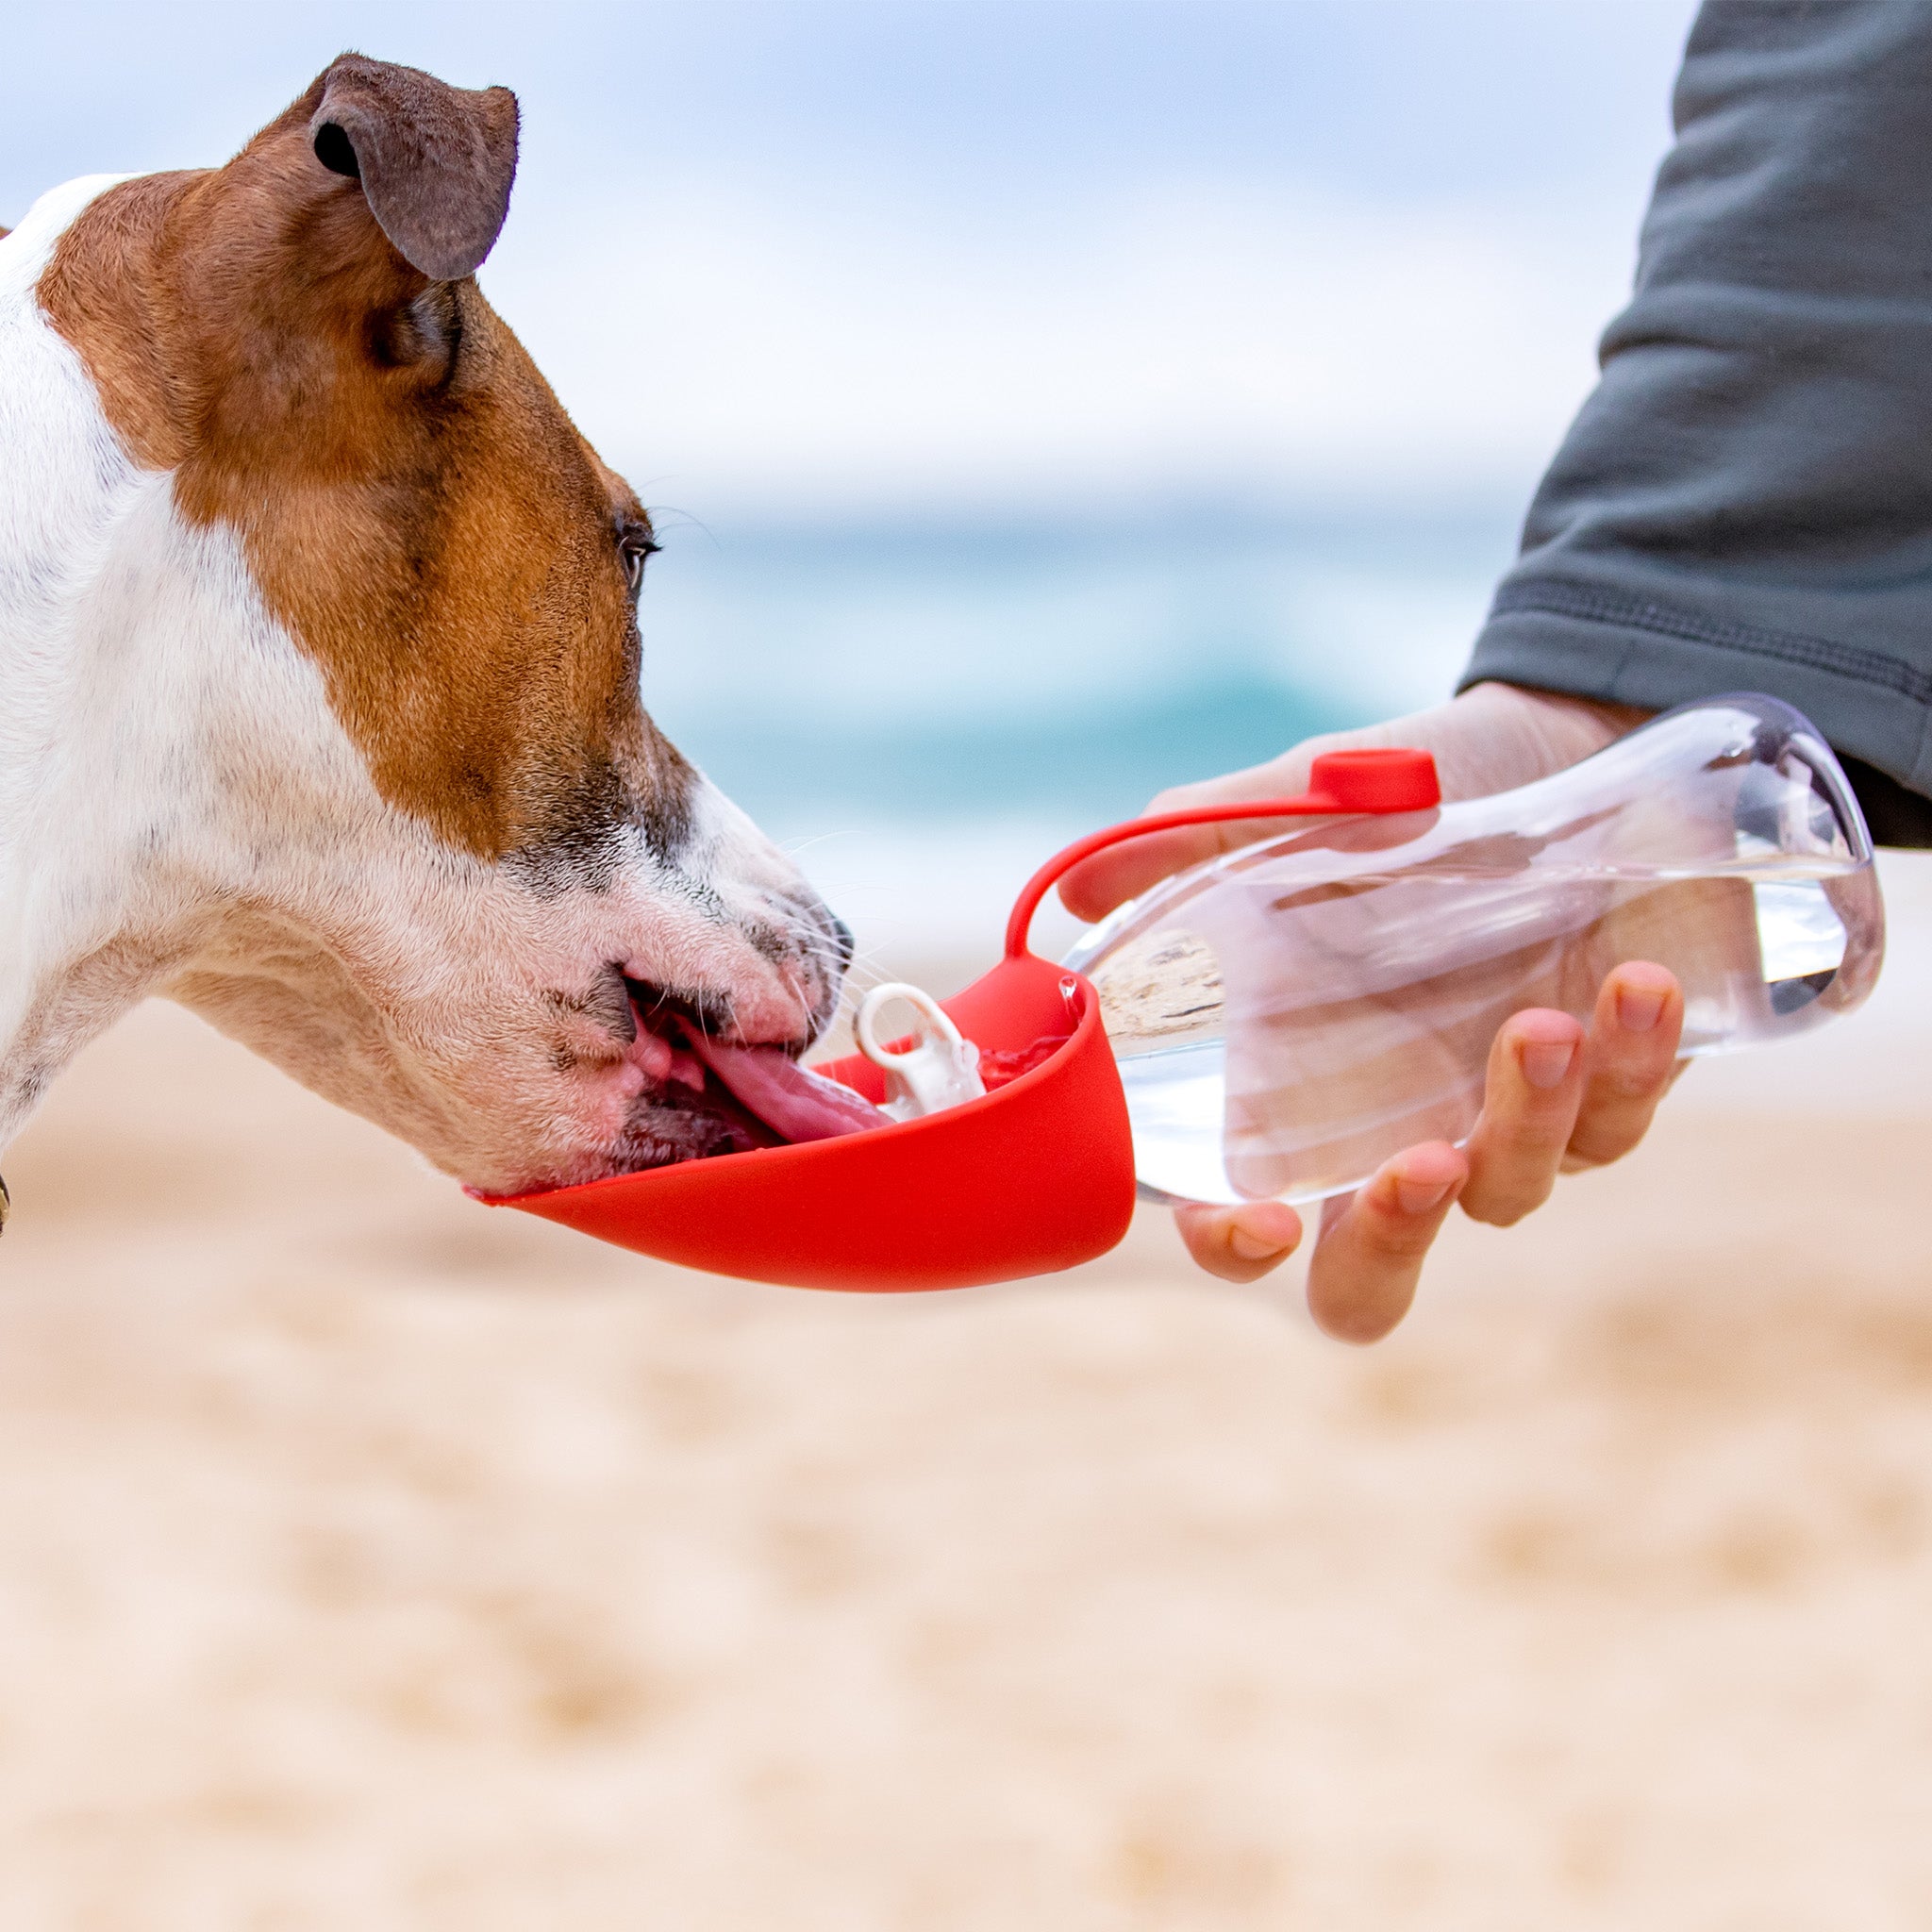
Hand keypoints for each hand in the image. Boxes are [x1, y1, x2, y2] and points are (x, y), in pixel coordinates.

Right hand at [1057, 682, 1685, 1341]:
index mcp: (1291, 1085)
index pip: (1238, 1215)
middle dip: (1390, 1246)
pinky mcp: (1606, 1095)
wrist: (1569, 746)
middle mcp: (1386, 1127)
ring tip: (1541, 1017)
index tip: (1259, 1220)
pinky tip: (1635, 983)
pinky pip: (1617, 1125)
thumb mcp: (1304, 804)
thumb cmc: (1417, 789)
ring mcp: (1495, 1121)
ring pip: (1508, 1193)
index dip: (1233, 1246)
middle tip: (1420, 1167)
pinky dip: (1630, 1066)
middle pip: (1365, 1283)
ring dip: (1525, 1115)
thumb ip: (1194, 842)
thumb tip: (1075, 892)